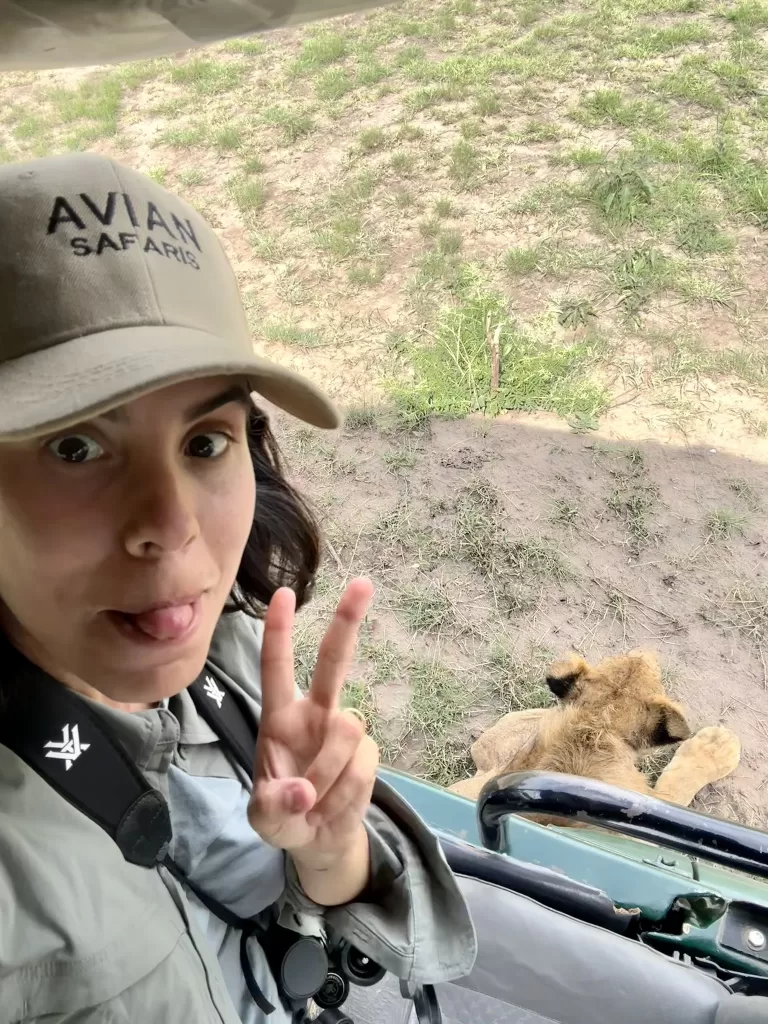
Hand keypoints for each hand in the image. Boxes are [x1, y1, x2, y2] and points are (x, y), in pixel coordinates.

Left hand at [248, 577, 378, 877]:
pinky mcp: (368, 755)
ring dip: (328, 775)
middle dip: (347, 621)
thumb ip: (273, 807)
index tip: (284, 594)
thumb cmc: (282, 815)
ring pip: (346, 733)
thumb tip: (304, 792)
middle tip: (363, 583)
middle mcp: (315, 715)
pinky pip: (361, 768)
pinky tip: (333, 806)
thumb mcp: (263, 819)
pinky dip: (344, 796)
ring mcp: (345, 733)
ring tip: (313, 803)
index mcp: (280, 718)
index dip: (279, 632)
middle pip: (334, 661)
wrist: (318, 841)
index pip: (277, 668)